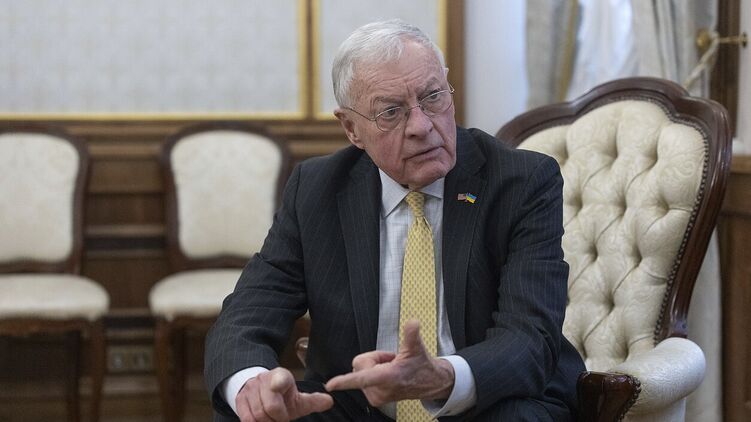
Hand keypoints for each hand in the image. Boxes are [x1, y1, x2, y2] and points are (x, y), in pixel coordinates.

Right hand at [235, 367, 333, 421]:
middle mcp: (264, 379)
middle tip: (282, 418)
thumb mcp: (298, 398)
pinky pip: (246, 418)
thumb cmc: (283, 397)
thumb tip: (329, 401)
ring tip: (273, 419)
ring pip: (258, 415)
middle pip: (271, 407)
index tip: (277, 387)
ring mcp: (250, 388)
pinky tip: (262, 421)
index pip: (280, 379)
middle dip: (279, 418)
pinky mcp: (240, 399)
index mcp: (282, 376)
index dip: (278, 383)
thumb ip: (313, 401)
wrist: (261, 390)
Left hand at [325, 320, 454, 406]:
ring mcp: (377, 396)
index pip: (362, 378)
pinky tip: (387, 374)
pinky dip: (373, 374)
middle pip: (359, 365)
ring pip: (360, 372)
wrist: (430, 383)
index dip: (345, 381)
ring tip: (391, 368)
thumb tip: (413, 322)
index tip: (330, 385)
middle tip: (391, 360)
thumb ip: (412, 334)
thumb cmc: (422, 366)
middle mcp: (380, 390)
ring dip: (374, 367)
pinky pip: (363, 380)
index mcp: (388, 378)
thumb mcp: (417, 348)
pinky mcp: (375, 399)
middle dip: (373, 359)